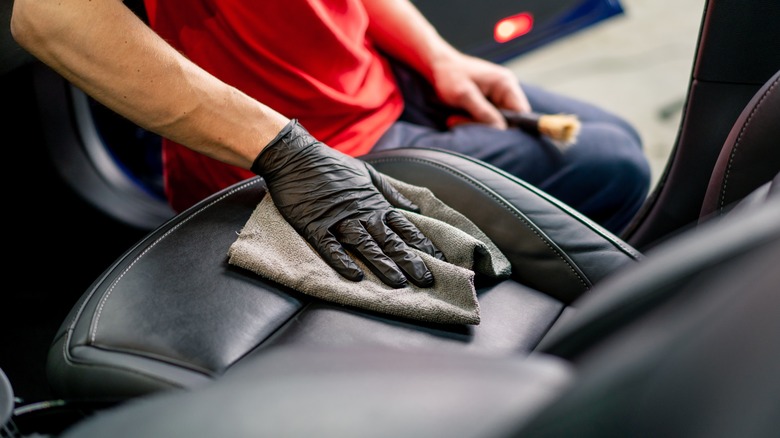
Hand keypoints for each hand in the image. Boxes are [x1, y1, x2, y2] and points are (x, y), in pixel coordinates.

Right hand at [251, 120, 443, 287]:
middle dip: (410, 261)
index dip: (422, 244)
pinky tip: (354, 276)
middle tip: (427, 280)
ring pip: (365, 246)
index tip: (439, 260)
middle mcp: (361, 214)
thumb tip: (413, 207)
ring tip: (398, 282)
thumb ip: (390, 193)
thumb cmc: (332, 164)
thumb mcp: (367, 174)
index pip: (404, 227)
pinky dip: (342, 261)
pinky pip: (330, 247)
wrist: (296, 156)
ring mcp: (337, 220)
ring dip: (383, 264)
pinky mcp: (314, 225)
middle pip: (390, 240)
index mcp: (374, 203)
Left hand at [430, 53, 531, 127]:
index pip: (521, 112)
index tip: (493, 137)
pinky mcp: (487, 103)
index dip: (512, 127)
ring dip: (476, 124)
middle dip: (488, 126)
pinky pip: (485, 119)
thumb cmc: (450, 75)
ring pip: (494, 122)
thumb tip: (500, 129)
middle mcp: (505, 90)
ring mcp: (496, 97)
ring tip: (456, 119)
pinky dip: (472, 121)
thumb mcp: (464, 94)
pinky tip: (458, 117)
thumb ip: (483, 112)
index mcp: (505, 84)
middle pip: (508, 120)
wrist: (438, 66)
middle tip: (463, 123)